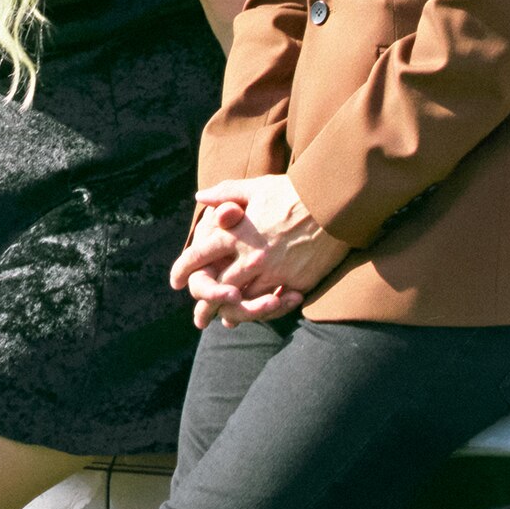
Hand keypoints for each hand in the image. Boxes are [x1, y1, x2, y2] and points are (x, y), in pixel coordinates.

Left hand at [175, 177, 347, 327]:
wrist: (333, 203)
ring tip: (226, 321)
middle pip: (219, 287)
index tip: (176, 281)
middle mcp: (250, 257)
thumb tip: (200, 197)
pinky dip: (262, 311)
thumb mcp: (257, 187)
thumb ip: (226, 193)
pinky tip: (257, 315)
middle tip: (198, 319)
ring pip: (244, 301)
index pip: (200, 255)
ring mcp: (273, 272)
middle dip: (205, 305)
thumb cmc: (293, 192)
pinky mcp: (294, 282)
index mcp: (237, 233)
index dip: (183, 269)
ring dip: (233, 313)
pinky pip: (273, 303)